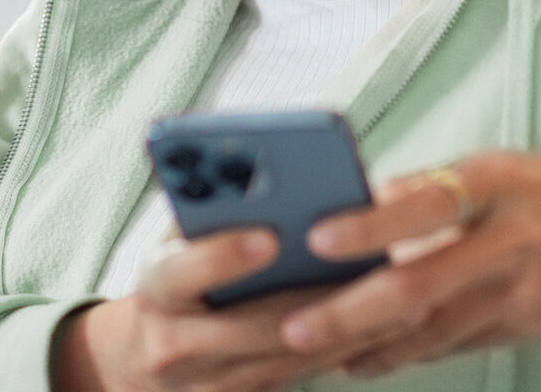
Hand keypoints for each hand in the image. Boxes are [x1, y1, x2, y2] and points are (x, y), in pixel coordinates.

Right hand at [51, 227, 415, 391]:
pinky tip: (386, 332)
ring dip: (349, 332)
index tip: (270, 235)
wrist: (134, 360)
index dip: (222, 255)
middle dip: (320, 301)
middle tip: (378, 273)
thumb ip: (210, 207)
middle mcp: (174, 341)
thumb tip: (265, 170)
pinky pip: (298, 380)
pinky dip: (342, 353)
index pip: (182, 271)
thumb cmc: (174, 272)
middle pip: (253, 326)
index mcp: (157, 285)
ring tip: (406, 303)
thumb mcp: (176, 235)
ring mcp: (204, 384)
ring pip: (288, 359)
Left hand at [279, 150, 540, 378]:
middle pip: (421, 285)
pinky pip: (454, 348)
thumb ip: (436, 187)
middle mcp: (506, 243)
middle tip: (295, 327)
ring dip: (368, 346)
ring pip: (431, 332)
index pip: (425, 206)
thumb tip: (370, 200)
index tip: (319, 237)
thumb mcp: (502, 166)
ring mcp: (518, 295)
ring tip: (311, 355)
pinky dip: (405, 356)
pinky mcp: (524, 331)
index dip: (372, 225)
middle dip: (352, 313)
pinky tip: (364, 361)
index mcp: (496, 186)